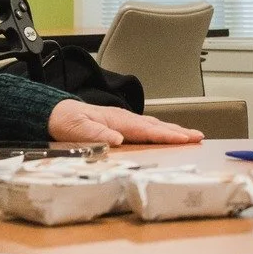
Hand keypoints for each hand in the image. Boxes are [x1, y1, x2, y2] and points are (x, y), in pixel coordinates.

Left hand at [49, 98, 202, 146]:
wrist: (54, 114)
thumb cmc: (65, 121)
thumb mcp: (77, 130)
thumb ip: (97, 135)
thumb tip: (118, 139)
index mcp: (117, 120)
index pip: (146, 129)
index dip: (167, 135)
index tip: (185, 138)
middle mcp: (123, 119)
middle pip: (155, 125)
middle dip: (178, 131)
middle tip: (198, 136)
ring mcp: (122, 121)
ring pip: (153, 126)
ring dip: (172, 130)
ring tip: (190, 136)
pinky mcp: (120, 125)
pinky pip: (145, 128)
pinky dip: (160, 131)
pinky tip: (165, 135)